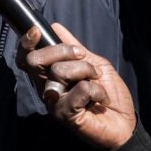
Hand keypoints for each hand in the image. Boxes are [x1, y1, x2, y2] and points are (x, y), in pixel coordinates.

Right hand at [18, 23, 135, 150]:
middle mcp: (46, 88)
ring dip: (87, 70)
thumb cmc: (108, 94)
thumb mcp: (94, 63)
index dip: (26, 43)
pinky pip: (80, 88)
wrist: (124, 123)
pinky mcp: (66, 114)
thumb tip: (56, 26)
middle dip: (62, 50)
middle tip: (82, 56)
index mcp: (49, 76)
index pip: (26, 58)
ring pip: (59, 71)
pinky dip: (97, 89)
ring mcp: (54, 102)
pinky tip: (101, 99)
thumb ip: (75, 48)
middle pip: (35, 60)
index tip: (36, 31)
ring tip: (97, 81)